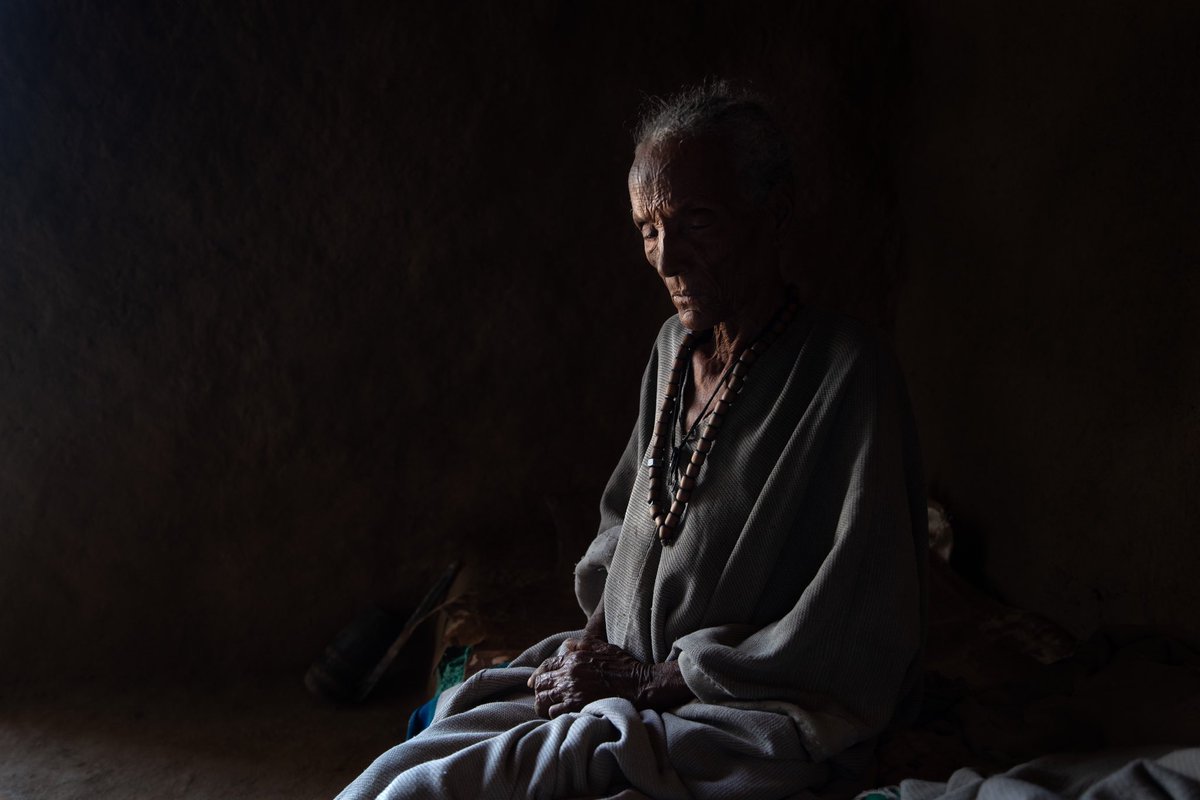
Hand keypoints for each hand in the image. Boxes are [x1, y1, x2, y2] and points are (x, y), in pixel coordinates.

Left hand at [527, 637, 650, 717]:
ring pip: (543, 700)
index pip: (545, 666)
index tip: (534, 683)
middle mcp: (569, 674)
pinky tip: (559, 715)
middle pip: (541, 684)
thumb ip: (582, 644)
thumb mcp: (602, 646)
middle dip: (540, 690)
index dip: (538, 675)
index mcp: (573, 658)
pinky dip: (553, 714)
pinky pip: (554, 712)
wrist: (638, 684)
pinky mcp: (577, 707)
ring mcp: (572, 691)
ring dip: (543, 704)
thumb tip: (567, 645)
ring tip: (547, 708)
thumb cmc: (623, 665)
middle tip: (544, 696)